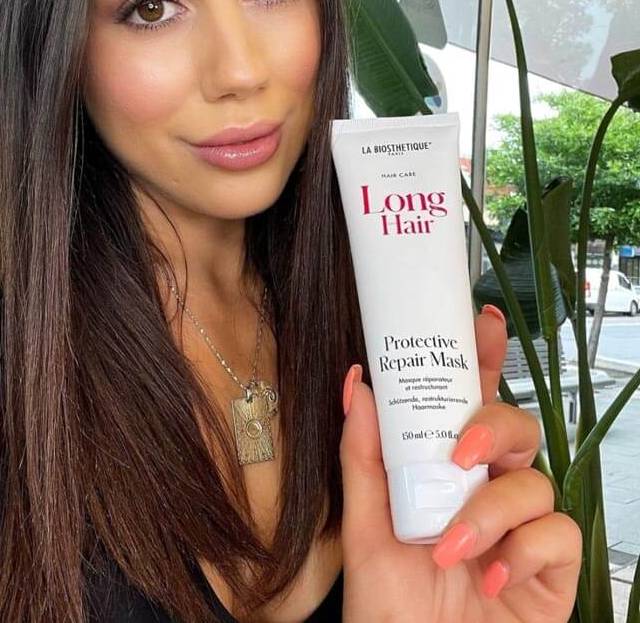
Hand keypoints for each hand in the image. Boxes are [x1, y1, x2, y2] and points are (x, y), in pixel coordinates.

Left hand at [339, 306, 581, 622]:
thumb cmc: (390, 606)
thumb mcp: (365, 527)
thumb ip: (363, 456)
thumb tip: (357, 384)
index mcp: (445, 472)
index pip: (469, 404)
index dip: (483, 360)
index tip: (483, 321)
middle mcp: (487, 491)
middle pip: (515, 428)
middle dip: (493, 427)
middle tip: (460, 454)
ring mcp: (521, 530)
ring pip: (534, 482)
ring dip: (491, 511)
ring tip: (452, 546)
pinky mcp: (551, 571)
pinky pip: (559, 535)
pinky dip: (525, 551)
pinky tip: (493, 576)